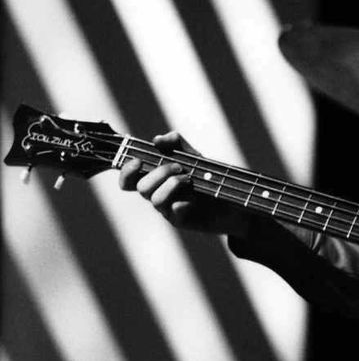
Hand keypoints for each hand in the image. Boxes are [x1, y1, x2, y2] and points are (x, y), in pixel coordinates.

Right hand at [118, 131, 249, 237]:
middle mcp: (157, 194)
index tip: (138, 161)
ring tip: (189, 178)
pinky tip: (193, 197)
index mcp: (154, 180)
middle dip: (159, 172)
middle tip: (179, 167)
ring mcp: (167, 209)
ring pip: (155, 199)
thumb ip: (176, 143)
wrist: (230, 198)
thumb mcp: (193, 156)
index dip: (126, 171)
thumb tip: (157, 140)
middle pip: (141, 187)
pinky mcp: (180, 220)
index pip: (128, 180)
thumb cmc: (207, 177)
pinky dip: (181, 202)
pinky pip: (173, 211)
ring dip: (171, 184)